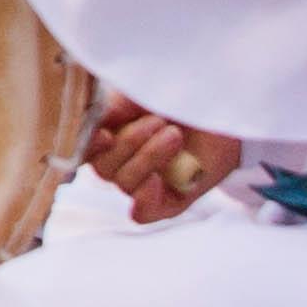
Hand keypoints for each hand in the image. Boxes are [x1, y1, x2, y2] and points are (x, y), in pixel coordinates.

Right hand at [83, 95, 242, 224]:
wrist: (224, 113)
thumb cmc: (181, 99)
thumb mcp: (144, 92)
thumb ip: (116, 105)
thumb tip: (94, 118)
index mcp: (108, 136)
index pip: (81, 150)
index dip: (87, 146)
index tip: (105, 134)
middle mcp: (121, 163)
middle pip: (103, 169)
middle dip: (130, 143)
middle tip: (159, 121)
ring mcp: (145, 184)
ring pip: (124, 184)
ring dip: (148, 158)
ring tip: (174, 135)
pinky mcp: (169, 202)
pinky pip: (141, 214)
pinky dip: (145, 199)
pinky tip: (159, 180)